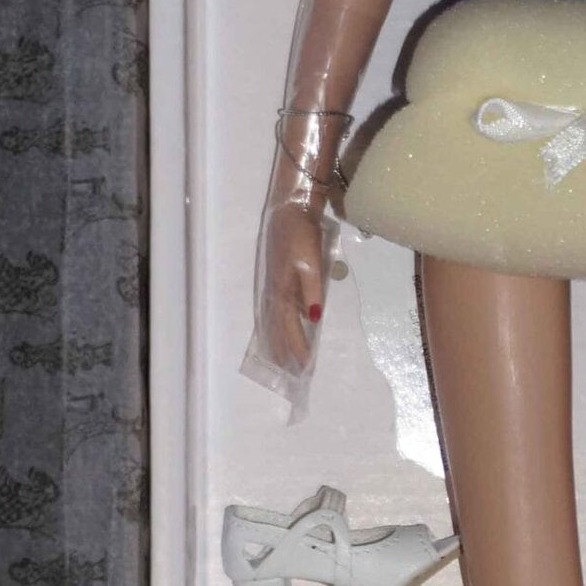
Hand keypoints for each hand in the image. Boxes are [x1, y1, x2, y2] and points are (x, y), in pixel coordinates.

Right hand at [255, 199, 326, 375]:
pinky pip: (273, 312)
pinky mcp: (274, 279)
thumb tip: (313, 319)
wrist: (289, 211)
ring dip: (278, 342)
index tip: (304, 368)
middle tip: (293, 374)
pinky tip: (278, 331)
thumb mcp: (310, 263)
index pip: (290, 328)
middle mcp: (274, 293)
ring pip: (273, 322)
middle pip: (278, 330)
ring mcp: (272, 286)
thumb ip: (312, 290)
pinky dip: (274, 327)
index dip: (297, 348)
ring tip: (282, 362)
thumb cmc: (301, 236)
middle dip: (285, 352)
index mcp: (282, 291)